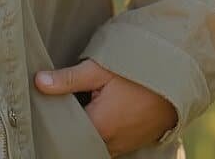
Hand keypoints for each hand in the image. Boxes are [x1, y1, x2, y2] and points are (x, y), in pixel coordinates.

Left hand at [34, 58, 176, 156]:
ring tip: (80, 105)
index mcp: (98, 127)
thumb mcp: (98, 69)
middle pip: (79, 139)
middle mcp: (111, 143)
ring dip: (86, 128)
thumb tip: (38, 82)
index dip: (54, 117)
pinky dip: (101, 130)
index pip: (65, 131)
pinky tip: (97, 111)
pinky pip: (109, 142)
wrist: (176, 75)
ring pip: (94, 142)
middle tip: (61, 103)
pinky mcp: (134, 142)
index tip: (46, 104)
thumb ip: (67, 79)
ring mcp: (124, 145)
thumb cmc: (137, 71)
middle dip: (69, 124)